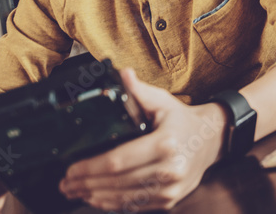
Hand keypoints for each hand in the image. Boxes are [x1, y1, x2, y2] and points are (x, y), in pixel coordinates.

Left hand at [58, 68, 225, 210]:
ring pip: (123, 198)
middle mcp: (169, 169)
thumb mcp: (162, 101)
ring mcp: (170, 189)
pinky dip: (112, 203)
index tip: (70, 169)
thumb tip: (122, 74)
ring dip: (94, 196)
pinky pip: (134, 205)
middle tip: (65, 184)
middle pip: (117, 182)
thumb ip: (139, 91)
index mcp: (165, 143)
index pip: (118, 161)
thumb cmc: (182, 120)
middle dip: (86, 184)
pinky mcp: (169, 200)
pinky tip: (97, 197)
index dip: (90, 168)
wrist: (210, 140)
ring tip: (75, 191)